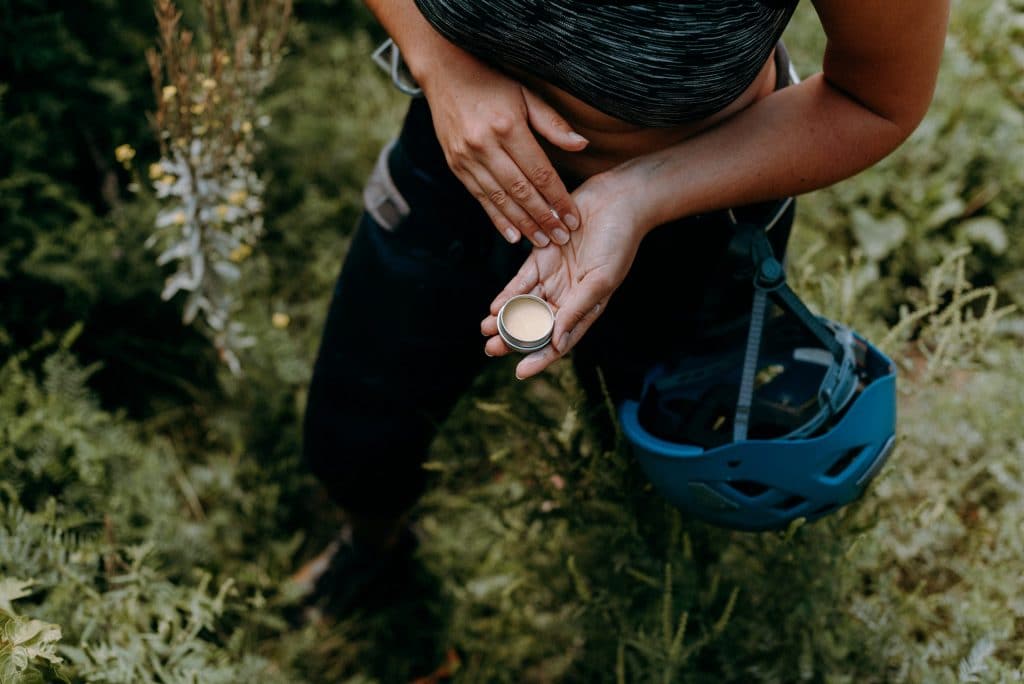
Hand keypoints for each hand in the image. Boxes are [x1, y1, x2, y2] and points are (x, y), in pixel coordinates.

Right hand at [421, 60, 588, 246]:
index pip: (539, 172)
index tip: (573, 218)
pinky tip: (512, 235)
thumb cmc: (492, 82)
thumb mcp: (526, 94)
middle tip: (561, 238)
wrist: (445, 73)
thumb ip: (552, 123)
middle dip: (543, 218)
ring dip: (523, 223)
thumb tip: (581, 145)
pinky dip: (497, 218)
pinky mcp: (456, 165)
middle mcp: (485, 145)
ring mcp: (467, 158)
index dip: (558, 198)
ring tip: (542, 241)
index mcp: (507, 126)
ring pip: (500, 199)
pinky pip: (480, 197)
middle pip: (521, 190)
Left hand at [480, 173, 649, 378]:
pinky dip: (508, 294)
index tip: (520, 373)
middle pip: (536, 326)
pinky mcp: (542, 257)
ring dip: (505, 319)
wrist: (617, 200)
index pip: (560, 341)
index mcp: (586, 308)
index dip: (540, 358)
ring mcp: (554, 277)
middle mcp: (568, 297)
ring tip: (486, 330)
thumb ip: (577, 310)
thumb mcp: (601, 280)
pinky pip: (521, 281)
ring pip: (524, 305)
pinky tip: (494, 306)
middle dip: (514, 339)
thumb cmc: (619, 241)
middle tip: (491, 350)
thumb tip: (558, 342)